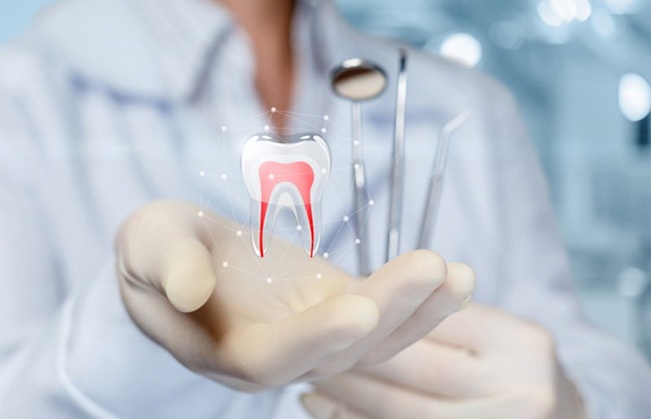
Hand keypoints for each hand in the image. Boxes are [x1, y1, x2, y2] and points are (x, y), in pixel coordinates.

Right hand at [116, 200, 475, 391]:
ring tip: (459, 273)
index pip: (274, 358)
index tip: (360, 308)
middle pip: (341, 349)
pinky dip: (415, 296)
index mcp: (228, 352)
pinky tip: (451, 274)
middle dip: (389, 311)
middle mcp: (279, 354)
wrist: (184, 253)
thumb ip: (166, 266)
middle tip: (433, 268)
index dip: (315, 337)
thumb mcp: (148, 245)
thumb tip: (189, 290)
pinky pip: (380, 306)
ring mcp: (313, 332)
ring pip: (374, 336)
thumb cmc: (159, 249)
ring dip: (419, 310)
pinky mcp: (334, 304)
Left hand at [303, 304, 586, 418]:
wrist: (558, 413)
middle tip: (308, 334)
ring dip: (347, 390)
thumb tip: (360, 293)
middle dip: (356, 349)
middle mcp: (518, 387)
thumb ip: (443, 313)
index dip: (379, 309)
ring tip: (307, 373)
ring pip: (404, 408)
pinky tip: (322, 406)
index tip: (335, 301)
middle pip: (418, 365)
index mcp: (522, 342)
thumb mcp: (494, 329)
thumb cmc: (511, 362)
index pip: (437, 318)